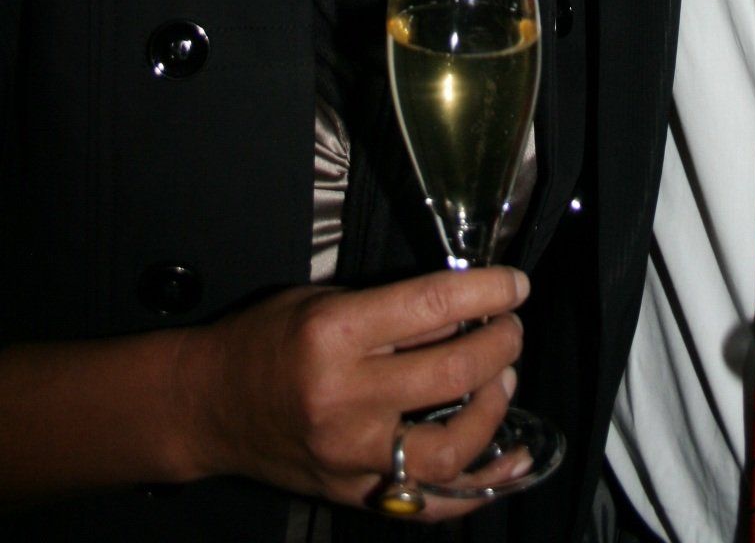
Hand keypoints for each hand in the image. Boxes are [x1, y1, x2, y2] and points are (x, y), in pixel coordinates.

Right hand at [184, 265, 528, 516]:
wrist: (207, 404)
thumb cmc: (265, 340)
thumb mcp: (324, 300)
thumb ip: (391, 307)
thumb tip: (463, 305)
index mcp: (335, 334)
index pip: (432, 306)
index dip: (487, 291)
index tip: (515, 285)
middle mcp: (345, 398)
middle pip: (450, 374)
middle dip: (499, 345)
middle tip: (511, 328)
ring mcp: (350, 455)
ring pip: (448, 447)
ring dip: (493, 410)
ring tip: (503, 379)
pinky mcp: (352, 492)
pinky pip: (429, 501)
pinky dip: (478, 484)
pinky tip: (510, 460)